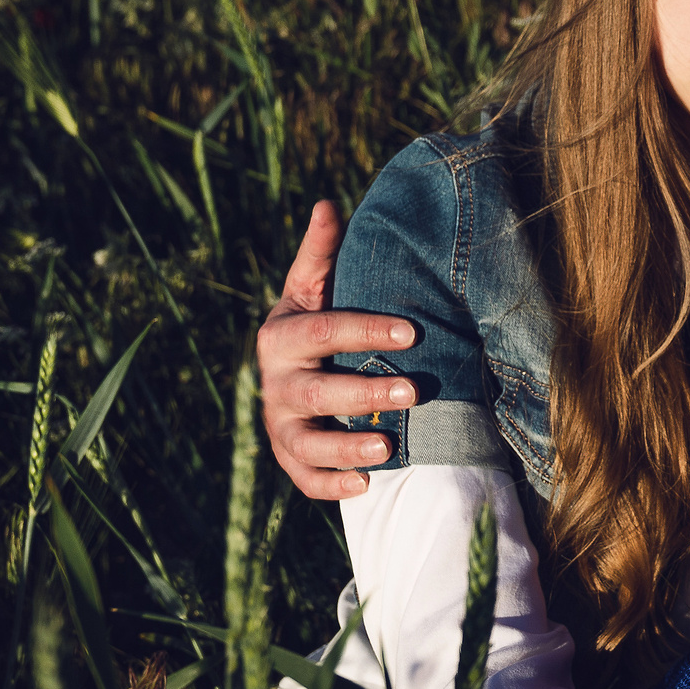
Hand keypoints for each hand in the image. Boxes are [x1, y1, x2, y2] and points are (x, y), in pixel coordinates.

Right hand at [257, 200, 421, 498]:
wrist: (295, 368)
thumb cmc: (317, 322)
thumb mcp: (315, 288)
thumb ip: (321, 253)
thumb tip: (328, 204)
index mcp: (282, 336)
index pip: (323, 332)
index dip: (365, 330)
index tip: (412, 331)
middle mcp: (275, 382)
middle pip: (315, 391)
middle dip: (363, 391)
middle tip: (414, 389)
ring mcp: (279, 423)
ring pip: (306, 441)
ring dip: (346, 445)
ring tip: (388, 445)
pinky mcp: (289, 456)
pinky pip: (303, 477)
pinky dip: (330, 485)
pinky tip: (366, 484)